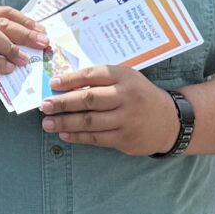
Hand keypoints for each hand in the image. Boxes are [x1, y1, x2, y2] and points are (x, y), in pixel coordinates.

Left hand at [39, 64, 181, 154]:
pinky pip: (96, 138)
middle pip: (88, 99)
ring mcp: (126, 119)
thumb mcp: (127, 80)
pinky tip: (64, 134)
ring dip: (65, 123)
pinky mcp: (125, 138)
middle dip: (63, 103)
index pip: (93, 75)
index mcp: (125, 77)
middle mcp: (126, 96)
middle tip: (45, 105)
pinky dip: (77, 136)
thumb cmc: (140, 96)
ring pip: (89, 121)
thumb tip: (65, 85)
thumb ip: (102, 80)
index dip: (70, 79)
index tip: (52, 83)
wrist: (170, 121)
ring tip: (48, 123)